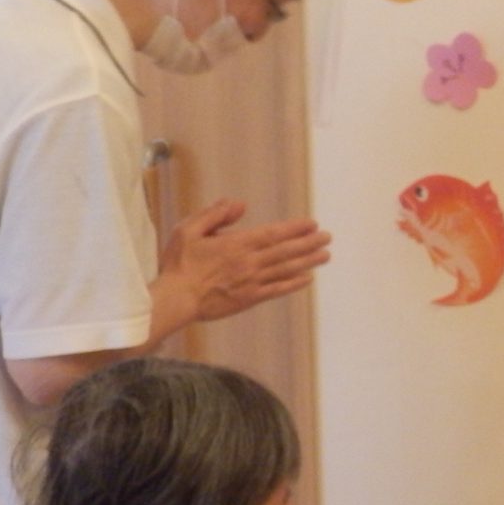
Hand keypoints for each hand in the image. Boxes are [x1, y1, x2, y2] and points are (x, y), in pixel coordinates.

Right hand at [160, 198, 330, 325]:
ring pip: (286, 270)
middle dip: (309, 243)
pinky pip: (277, 290)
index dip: (295, 229)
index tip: (312, 224)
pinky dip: (294, 284)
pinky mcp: (249, 299)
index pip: (273, 234)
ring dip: (308, 261)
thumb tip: (239, 204)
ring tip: (325, 255)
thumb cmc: (179, 263)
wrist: (175, 299)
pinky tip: (307, 278)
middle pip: (285, 251)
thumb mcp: (189, 229)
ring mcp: (251, 282)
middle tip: (327, 237)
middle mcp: (249, 263)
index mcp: (236, 244)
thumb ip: (215, 214)